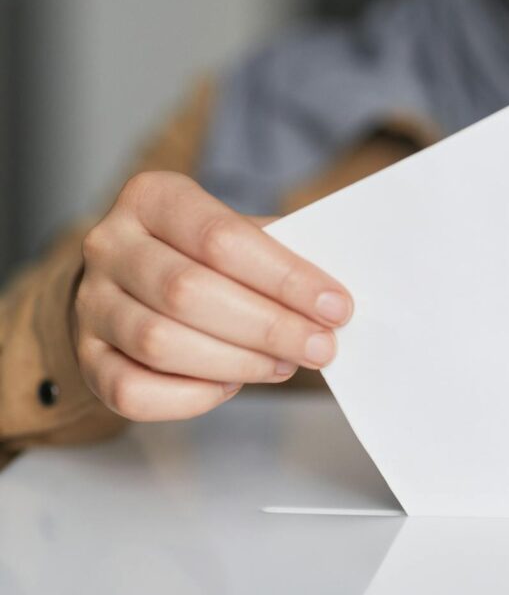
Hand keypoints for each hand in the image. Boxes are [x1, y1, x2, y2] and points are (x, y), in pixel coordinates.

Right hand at [73, 171, 352, 420]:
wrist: (135, 281)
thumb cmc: (204, 257)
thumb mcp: (240, 234)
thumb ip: (280, 255)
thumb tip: (331, 299)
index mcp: (152, 198)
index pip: (220, 237)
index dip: (285, 277)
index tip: (335, 306)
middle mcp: (109, 246)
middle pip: (188, 292)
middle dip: (269, 326)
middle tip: (319, 346)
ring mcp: (91, 304)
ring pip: (160, 343)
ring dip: (237, 362)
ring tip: (283, 364)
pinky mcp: (87, 359)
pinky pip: (133, 392)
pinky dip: (191, 396)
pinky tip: (230, 385)